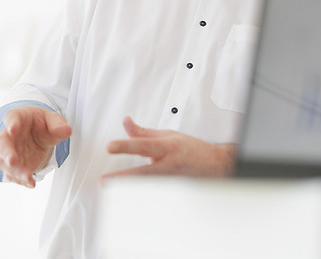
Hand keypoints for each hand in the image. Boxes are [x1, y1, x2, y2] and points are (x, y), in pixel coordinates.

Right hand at [0, 106, 71, 187]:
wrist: (40, 136)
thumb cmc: (42, 124)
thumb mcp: (53, 120)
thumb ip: (58, 125)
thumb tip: (66, 130)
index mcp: (18, 117)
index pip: (11, 118)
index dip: (11, 123)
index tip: (13, 129)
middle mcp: (9, 135)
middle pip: (2, 143)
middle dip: (6, 152)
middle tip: (12, 160)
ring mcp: (9, 152)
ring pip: (5, 162)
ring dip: (15, 171)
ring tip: (28, 177)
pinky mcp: (14, 166)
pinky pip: (13, 174)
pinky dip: (21, 180)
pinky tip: (31, 183)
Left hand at [102, 116, 235, 179]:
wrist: (215, 165)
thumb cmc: (191, 149)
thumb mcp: (167, 135)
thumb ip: (143, 132)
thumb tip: (126, 123)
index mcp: (167, 147)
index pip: (143, 145)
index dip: (126, 145)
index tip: (110, 146)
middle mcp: (168, 165)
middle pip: (142, 172)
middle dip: (122, 178)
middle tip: (104, 180)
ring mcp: (170, 180)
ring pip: (147, 185)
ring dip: (129, 188)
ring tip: (111, 188)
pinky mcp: (171, 190)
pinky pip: (153, 191)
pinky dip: (140, 192)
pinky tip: (127, 197)